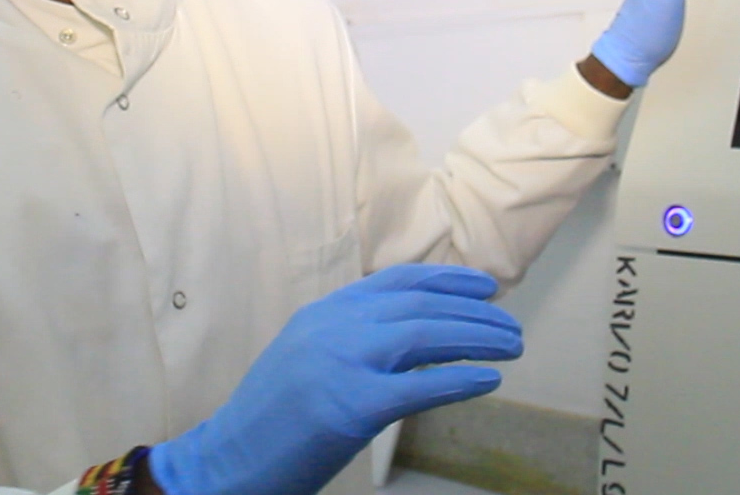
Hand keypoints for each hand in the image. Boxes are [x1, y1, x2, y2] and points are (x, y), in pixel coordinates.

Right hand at [148, 264, 521, 494]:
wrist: (227, 459)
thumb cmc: (271, 417)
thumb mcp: (308, 354)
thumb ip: (353, 336)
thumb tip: (417, 334)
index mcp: (325, 313)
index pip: (397, 281)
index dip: (448, 279)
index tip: (485, 286)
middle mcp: (334, 328)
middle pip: (420, 306)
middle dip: (474, 313)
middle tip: (511, 326)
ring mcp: (341, 364)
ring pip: (426, 336)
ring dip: (477, 339)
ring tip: (511, 347)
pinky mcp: (352, 407)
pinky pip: (420, 386)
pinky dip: (460, 379)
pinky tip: (488, 380)